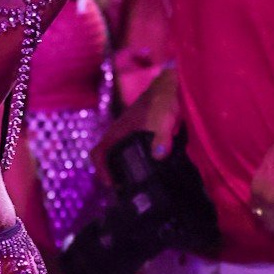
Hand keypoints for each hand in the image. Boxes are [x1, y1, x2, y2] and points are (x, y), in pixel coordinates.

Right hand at [95, 64, 181, 179]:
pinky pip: (135, 152)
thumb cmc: (165, 96)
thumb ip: (161, 134)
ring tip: (140, 185)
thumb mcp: (163, 115)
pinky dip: (139, 163)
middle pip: (109, 158)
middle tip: (128, 191)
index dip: (101, 170)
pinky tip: (154, 170)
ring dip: (126, 170)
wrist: (174, 82)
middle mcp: (122, 133)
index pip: (99, 153)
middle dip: (115, 175)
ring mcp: (133, 134)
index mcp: (119, 130)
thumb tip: (158, 155)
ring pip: (122, 156)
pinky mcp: (145, 135)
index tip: (113, 185)